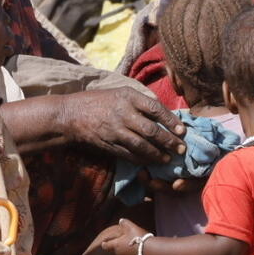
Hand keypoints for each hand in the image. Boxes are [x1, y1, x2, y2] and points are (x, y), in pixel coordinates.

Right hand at [60, 88, 186, 163]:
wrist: (70, 115)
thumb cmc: (97, 101)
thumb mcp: (119, 93)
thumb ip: (139, 101)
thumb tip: (162, 111)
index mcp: (127, 97)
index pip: (155, 108)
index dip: (171, 120)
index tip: (182, 130)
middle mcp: (123, 113)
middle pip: (151, 130)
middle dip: (169, 141)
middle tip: (181, 149)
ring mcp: (115, 131)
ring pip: (142, 146)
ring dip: (158, 154)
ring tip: (168, 159)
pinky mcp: (109, 144)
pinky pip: (130, 154)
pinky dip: (142, 159)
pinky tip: (151, 162)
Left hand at [99, 219, 148, 254]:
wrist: (150, 251)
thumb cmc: (138, 238)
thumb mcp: (131, 227)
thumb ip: (125, 223)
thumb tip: (120, 220)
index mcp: (116, 245)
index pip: (105, 245)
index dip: (104, 243)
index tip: (103, 242)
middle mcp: (119, 253)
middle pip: (114, 249)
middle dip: (116, 245)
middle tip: (121, 240)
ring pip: (121, 253)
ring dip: (123, 249)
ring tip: (129, 244)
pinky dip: (129, 253)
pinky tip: (135, 249)